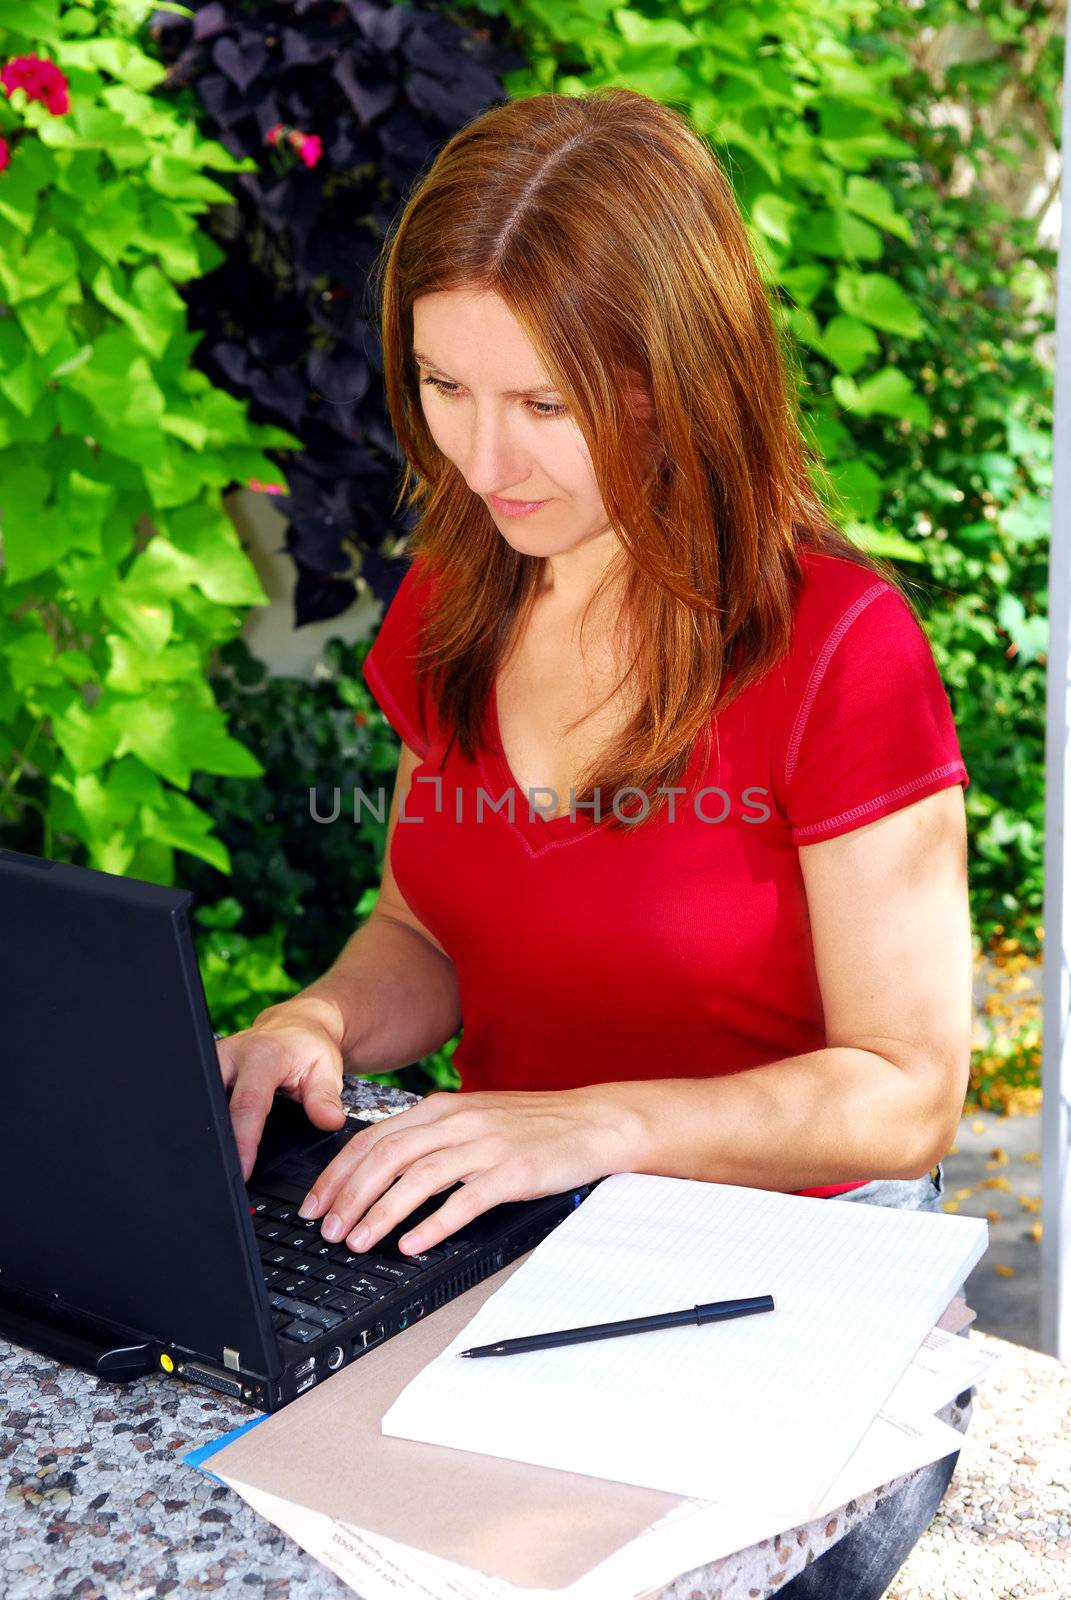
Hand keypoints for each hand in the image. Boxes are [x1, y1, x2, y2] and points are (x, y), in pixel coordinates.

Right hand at [217, 995, 349, 1180]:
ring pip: (202, 1101)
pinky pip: (203, 1098)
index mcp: (262, 1055)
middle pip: (214, 1104)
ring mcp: (215, 1061)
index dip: (243, 1141)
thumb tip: (330, 1122)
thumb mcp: (327, 1069)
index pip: (247, 1104)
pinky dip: (209, 1121)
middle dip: (214, 1140)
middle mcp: (232, 1055)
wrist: (298, 1024)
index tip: (241, 1171)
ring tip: (218, 1164)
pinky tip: (216, 1142)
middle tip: (222, 1174)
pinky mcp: (208, 1068)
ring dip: (208, 1131)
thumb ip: (325, 1097)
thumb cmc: (310, 1048)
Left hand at [296, 1088, 641, 1255]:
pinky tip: (412, 1244)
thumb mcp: (473, 1118)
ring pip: (417, 1177)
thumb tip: (381, 1168)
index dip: (338, 1173)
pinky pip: (464, 1199)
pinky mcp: (512, 1170)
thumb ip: (430, 1136)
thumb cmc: (532, 1126)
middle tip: (328, 1230)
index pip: (373, 1138)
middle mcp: (457, 1121)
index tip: (315, 1204)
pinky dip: (433, 1223)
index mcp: (442, 1107)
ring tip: (358, 1241)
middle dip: (349, 1196)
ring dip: (381, 1212)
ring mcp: (485, 1144)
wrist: (592, 1120)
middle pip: (386, 1156)